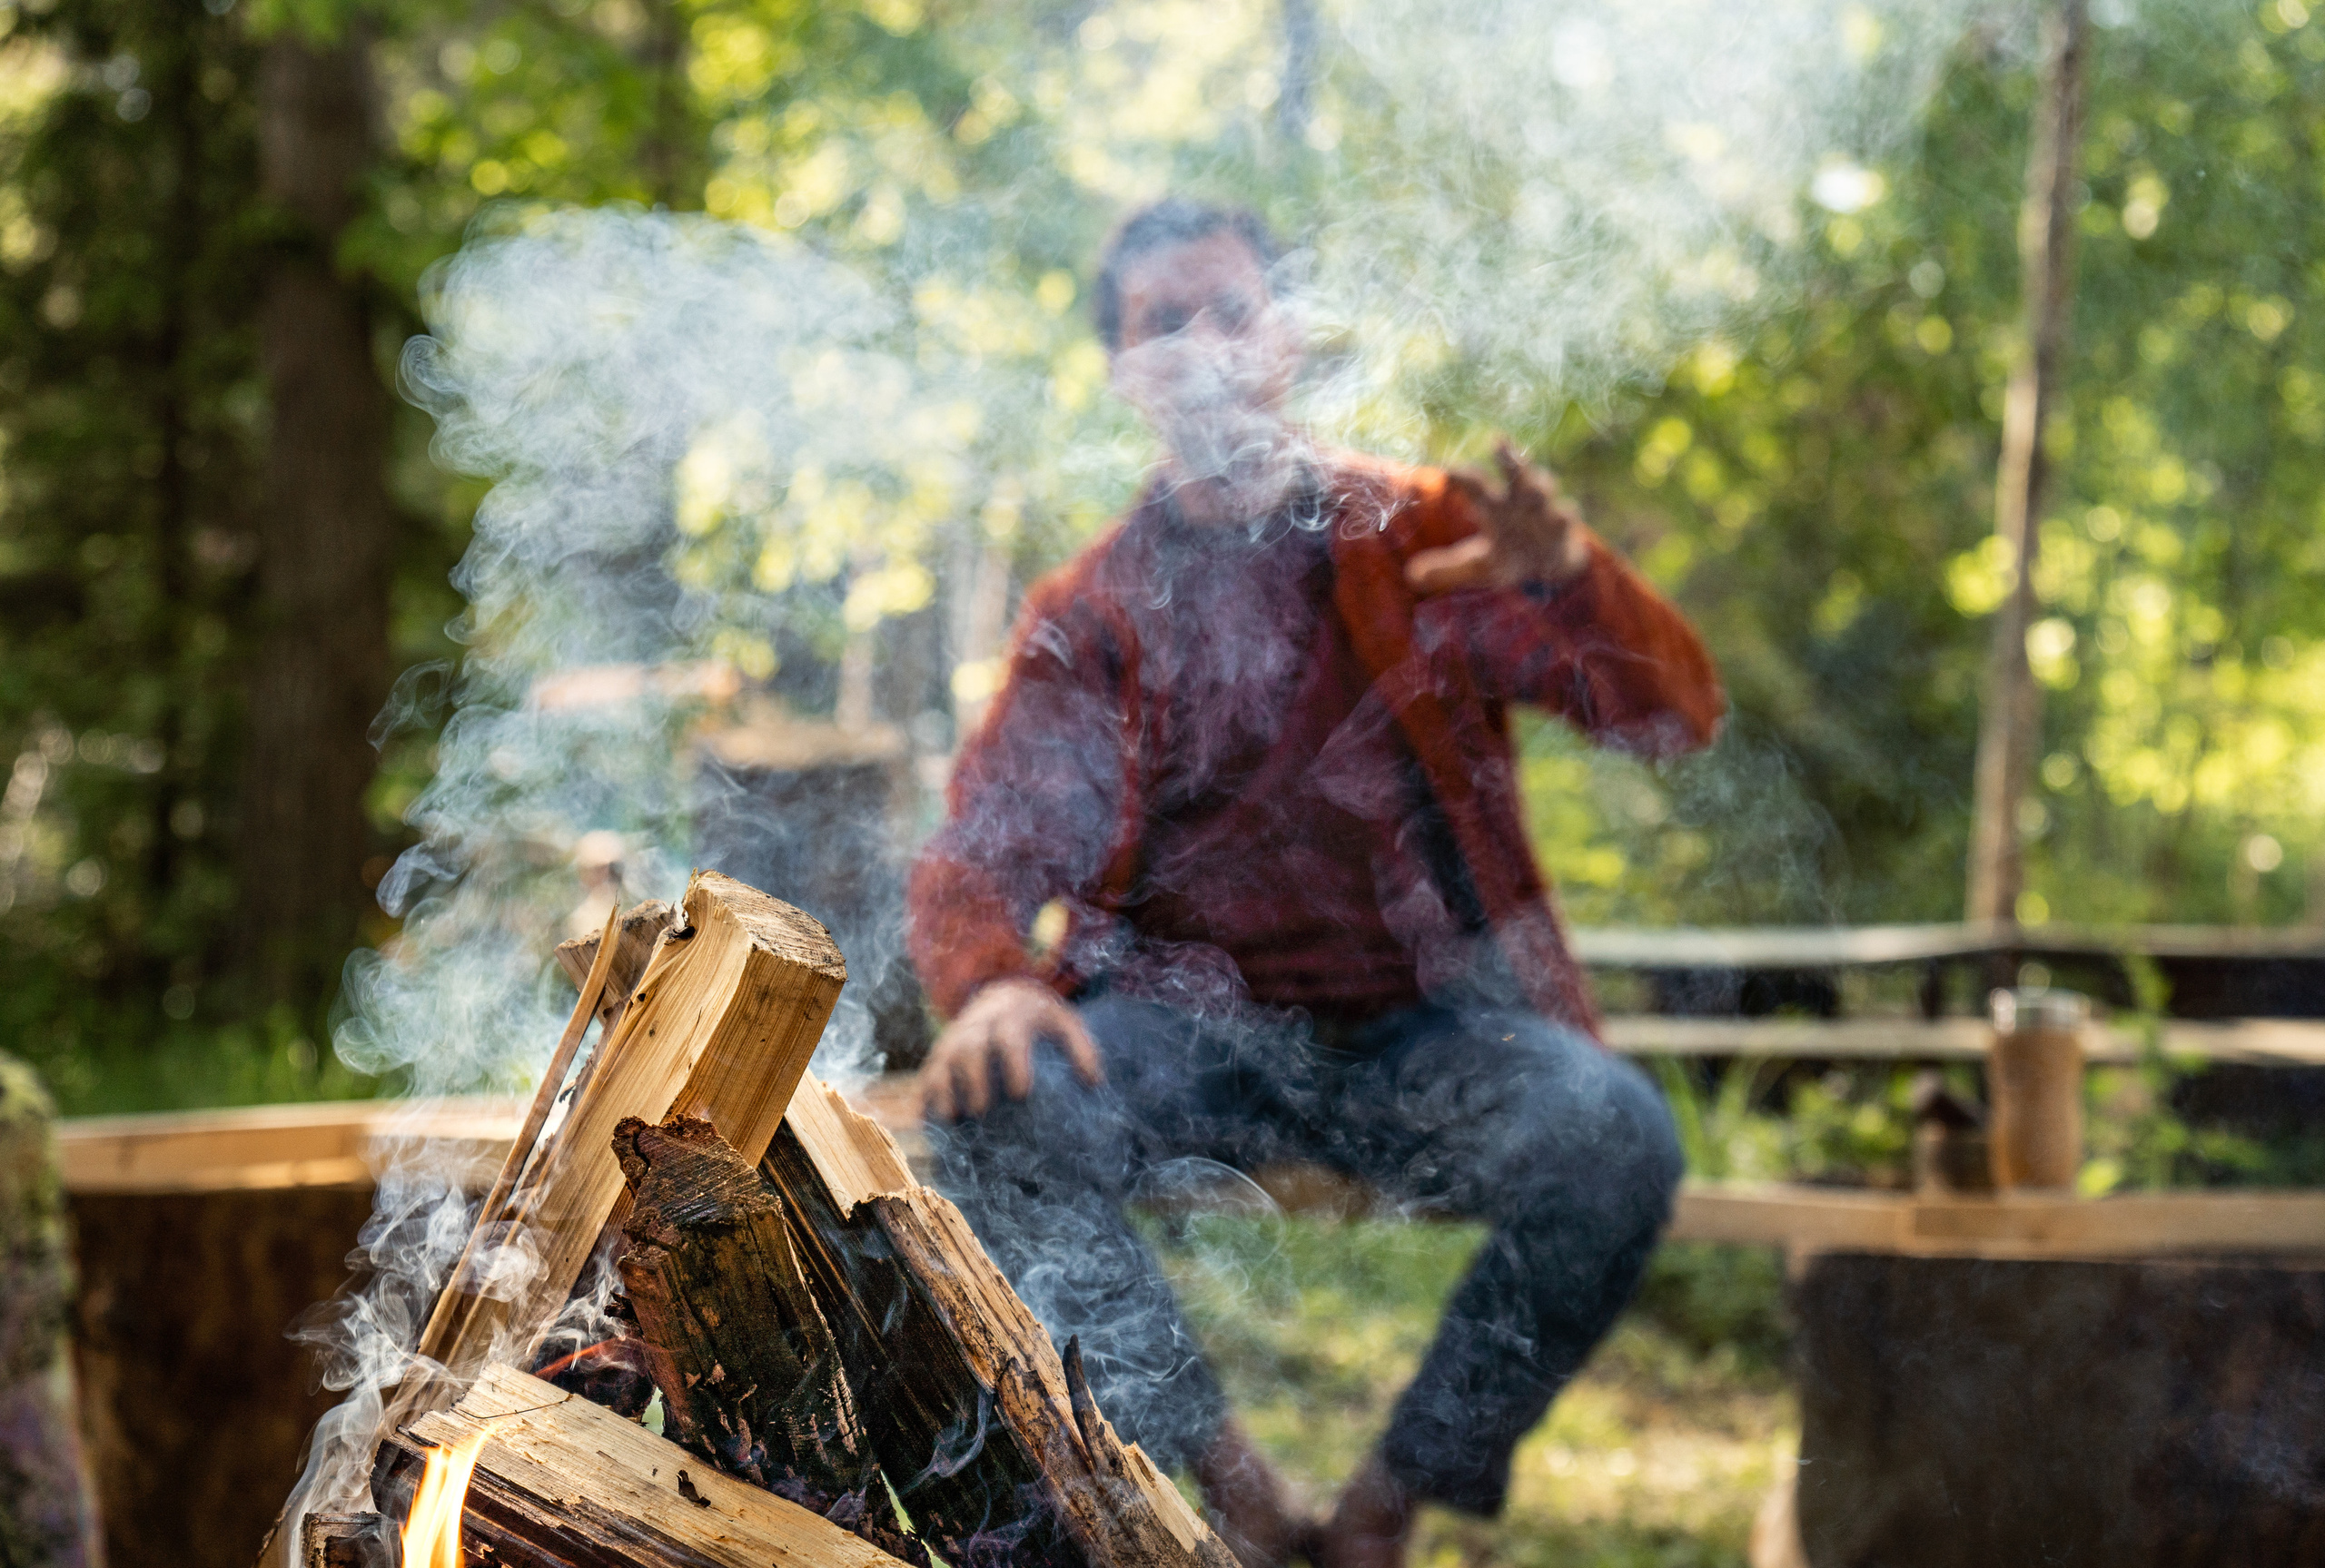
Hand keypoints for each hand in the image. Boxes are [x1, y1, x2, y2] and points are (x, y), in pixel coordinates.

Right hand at [918, 977, 1102, 1121]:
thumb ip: (1082, 1049)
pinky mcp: (938, 1056)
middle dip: (973, 1079)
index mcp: (1010, 1017)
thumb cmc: (1039, 1018)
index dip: (1014, 1063)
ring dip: (942, 1089)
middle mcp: (976, 1027)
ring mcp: (953, 1041)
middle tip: (983, 1111)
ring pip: (940, 1061)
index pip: (1009, 1037)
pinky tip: (924, 1125)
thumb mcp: (1065, 1022)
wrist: (1002, 992)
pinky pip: (925, 1076)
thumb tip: (1094, 1082)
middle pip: (968, 1049)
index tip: (1022, 1093)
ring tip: (951, 1119)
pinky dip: (922, 1100)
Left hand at [1404, 437, 1591, 595]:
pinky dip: (1564, 514)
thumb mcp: (1478, 567)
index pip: (1476, 485)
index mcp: (1494, 506)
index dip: (1463, 477)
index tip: (1447, 469)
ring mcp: (1544, 509)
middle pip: (1513, 472)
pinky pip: (1566, 515)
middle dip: (1508, 457)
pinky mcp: (1564, 525)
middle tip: (1498, 440)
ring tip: (1532, 479)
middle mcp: (1518, 500)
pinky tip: (1562, 514)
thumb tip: (1410, 575)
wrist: (1549, 568)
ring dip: (1538, 482)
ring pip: (1542, 488)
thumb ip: (1446, 569)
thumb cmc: (1509, 557)